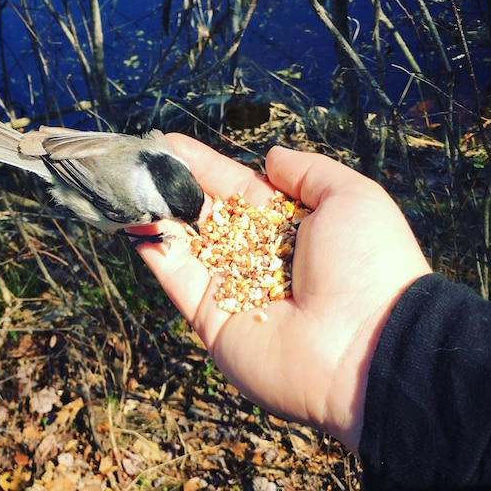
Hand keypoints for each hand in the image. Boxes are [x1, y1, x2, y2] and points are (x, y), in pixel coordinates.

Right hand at [135, 137, 430, 452]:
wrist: (366, 347)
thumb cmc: (366, 263)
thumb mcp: (350, 197)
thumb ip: (308, 172)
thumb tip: (270, 157)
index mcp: (289, 225)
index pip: (236, 187)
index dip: (203, 165)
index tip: (168, 143)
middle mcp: (257, 254)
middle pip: (205, 213)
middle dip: (171, 185)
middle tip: (135, 156)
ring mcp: (232, 286)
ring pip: (184, 242)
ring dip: (154, 211)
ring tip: (123, 180)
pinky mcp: (210, 317)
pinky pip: (176, 276)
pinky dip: (153, 248)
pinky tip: (131, 217)